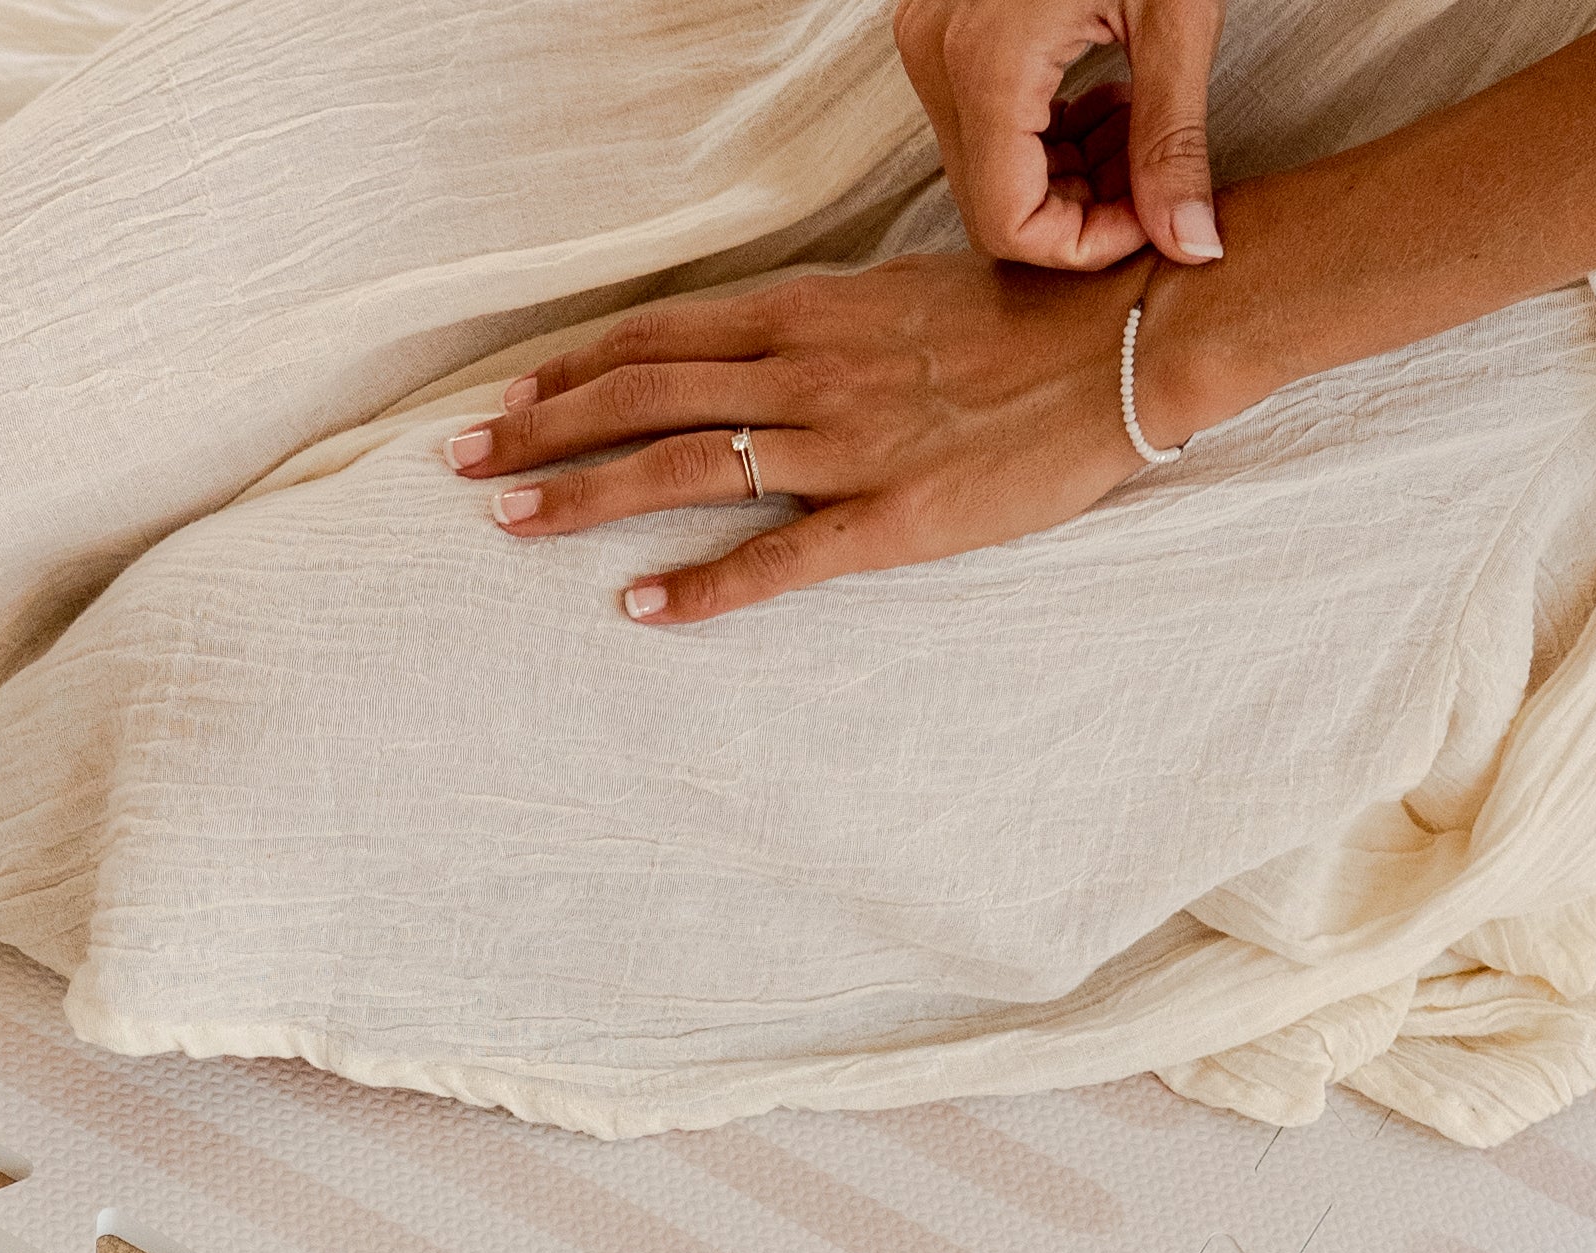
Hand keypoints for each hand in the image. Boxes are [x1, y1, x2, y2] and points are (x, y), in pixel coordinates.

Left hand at [448, 251, 1203, 626]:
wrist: (1139, 340)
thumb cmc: (1035, 324)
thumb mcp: (913, 303)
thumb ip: (833, 332)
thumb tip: (775, 357)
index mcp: (815, 313)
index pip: (663, 334)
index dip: (576, 364)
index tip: (509, 389)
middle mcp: (812, 370)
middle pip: (643, 393)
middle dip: (541, 424)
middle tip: (456, 458)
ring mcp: (848, 444)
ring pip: (683, 463)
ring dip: (582, 494)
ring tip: (503, 519)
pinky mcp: (894, 518)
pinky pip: (777, 559)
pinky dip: (700, 585)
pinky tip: (635, 606)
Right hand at [892, 0, 1224, 272]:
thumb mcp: (1175, 16)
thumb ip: (1175, 140)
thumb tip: (1190, 244)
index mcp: (984, 63)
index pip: (1008, 224)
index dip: (1082, 247)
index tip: (1147, 220)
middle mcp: (938, 58)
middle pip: (992, 203)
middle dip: (1078, 214)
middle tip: (1151, 183)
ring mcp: (933, 41)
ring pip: (986, 169)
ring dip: (1066, 178)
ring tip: (1136, 136)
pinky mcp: (944, 27)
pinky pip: (982, 122)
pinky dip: (1046, 137)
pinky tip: (1102, 104)